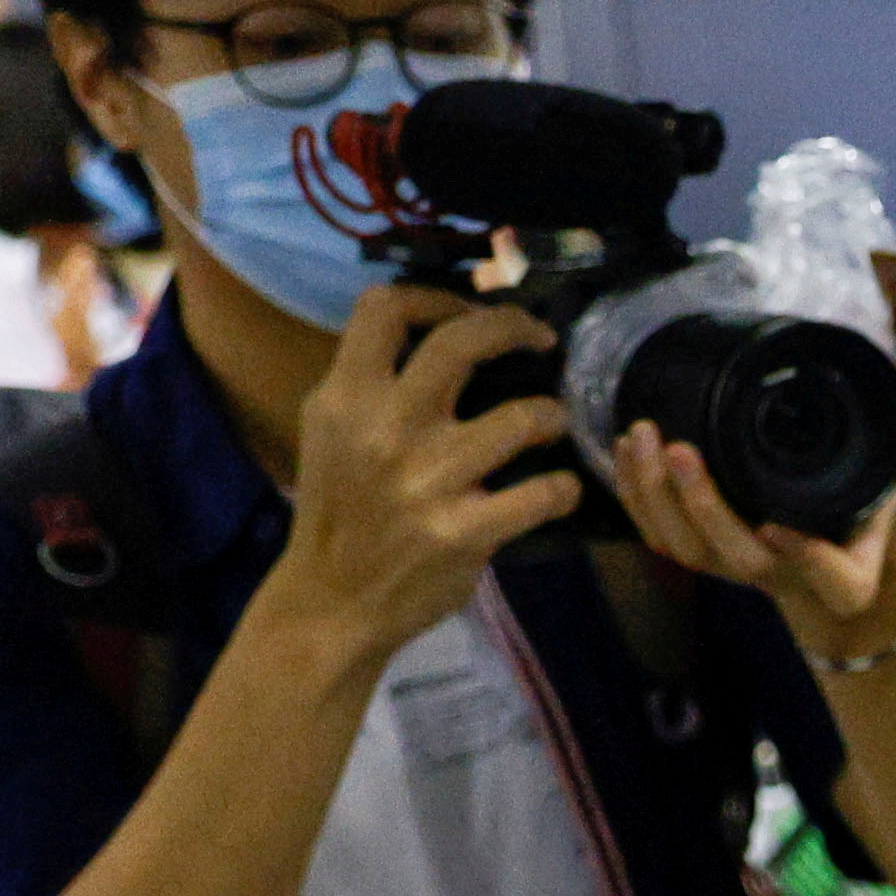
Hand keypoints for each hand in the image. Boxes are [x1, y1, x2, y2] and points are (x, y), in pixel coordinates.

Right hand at [281, 275, 581, 656]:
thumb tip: (438, 326)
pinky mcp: (463, 532)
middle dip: (515, 326)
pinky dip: (564, 488)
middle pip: (463, 341)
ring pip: (523, 417)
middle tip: (541, 339)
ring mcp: (427, 482)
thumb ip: (371, 382)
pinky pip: (543, 493)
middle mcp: (385, 430)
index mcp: (345, 399)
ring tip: (553, 422)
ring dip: (553, 414)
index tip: (470, 309)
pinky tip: (561, 489)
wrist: (331, 601)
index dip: (437, 295)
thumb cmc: (340, 509)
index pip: (384, 308)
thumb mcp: (331, 432)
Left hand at [611, 419, 895, 651]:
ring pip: (687, 550)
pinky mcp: (702, 552)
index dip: (808, 560)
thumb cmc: (864, 499)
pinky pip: (659, 537)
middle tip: (681, 449)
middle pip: (741, 560)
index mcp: (849, 572)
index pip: (838, 582)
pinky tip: (626, 448)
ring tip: (643, 435)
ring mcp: (737, 568)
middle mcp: (788, 578)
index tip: (779, 528)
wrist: (830, 543)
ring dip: (656, 495)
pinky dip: (635, 495)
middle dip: (704, 507)